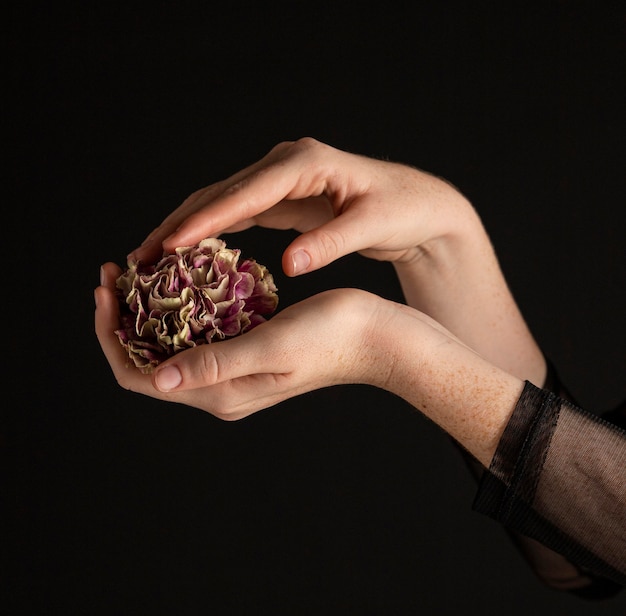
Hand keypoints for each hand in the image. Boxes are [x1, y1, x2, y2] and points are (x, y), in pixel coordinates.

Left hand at [95, 261, 391, 417]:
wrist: (375, 337)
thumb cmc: (333, 337)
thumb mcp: (272, 345)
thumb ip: (216, 364)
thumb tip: (159, 378)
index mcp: (220, 394)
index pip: (140, 376)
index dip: (111, 335)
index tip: (106, 288)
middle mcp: (220, 389)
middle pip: (149, 360)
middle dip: (122, 317)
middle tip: (115, 271)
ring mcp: (233, 372)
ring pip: (170, 345)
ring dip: (148, 311)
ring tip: (140, 270)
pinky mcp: (246, 352)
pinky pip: (197, 334)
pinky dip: (180, 308)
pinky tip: (181, 277)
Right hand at [128, 137, 476, 274]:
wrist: (418, 204)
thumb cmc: (401, 211)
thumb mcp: (372, 226)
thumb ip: (331, 243)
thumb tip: (288, 265)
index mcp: (304, 163)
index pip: (244, 192)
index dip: (204, 219)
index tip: (168, 245)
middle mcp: (284, 164)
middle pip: (219, 193)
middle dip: (178, 224)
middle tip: (140, 258)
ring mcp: (280, 178)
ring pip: (220, 201)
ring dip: (185, 228)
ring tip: (150, 258)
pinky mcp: (281, 194)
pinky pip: (234, 211)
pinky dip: (208, 231)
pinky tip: (187, 253)